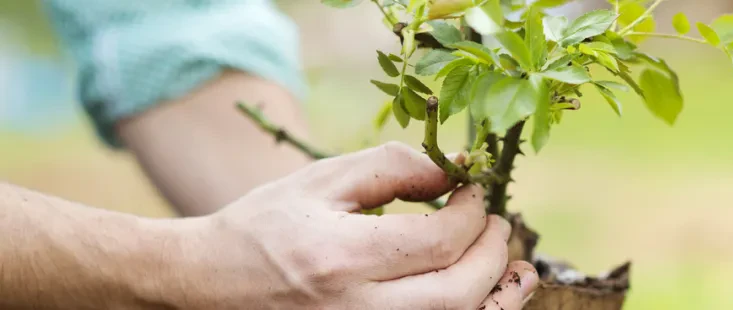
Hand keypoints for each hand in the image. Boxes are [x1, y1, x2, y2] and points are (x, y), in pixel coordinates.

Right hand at [152, 142, 537, 308]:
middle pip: (459, 293)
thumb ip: (392, 169)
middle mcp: (357, 309)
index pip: (438, 241)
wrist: (212, 284)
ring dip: (497, 298)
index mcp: (342, 258)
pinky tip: (482, 297)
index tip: (474, 193)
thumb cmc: (265, 226)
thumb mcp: (323, 181)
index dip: (471, 214)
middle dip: (493, 255)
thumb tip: (455, 172)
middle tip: (496, 224)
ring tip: (516, 269)